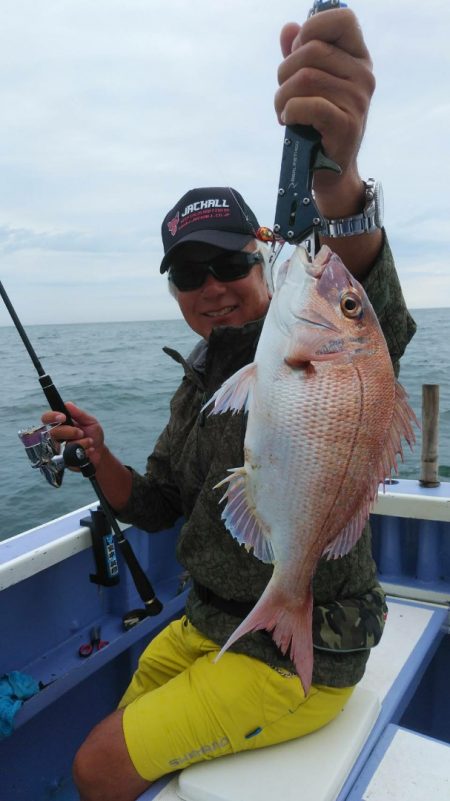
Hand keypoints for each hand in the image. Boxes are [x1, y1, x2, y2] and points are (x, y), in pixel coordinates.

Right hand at [41, 401, 105, 468]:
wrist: (100, 452)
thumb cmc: (93, 435)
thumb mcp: (90, 422)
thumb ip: (79, 414)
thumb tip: (68, 404)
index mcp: (60, 424)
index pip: (46, 419)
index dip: (51, 417)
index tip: (63, 417)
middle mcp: (56, 437)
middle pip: (52, 432)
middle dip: (70, 431)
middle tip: (81, 433)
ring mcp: (58, 449)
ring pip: (62, 446)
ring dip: (80, 443)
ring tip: (89, 442)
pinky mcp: (63, 461)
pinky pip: (69, 457)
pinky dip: (82, 452)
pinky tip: (88, 451)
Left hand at [275, 8, 374, 217]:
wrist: (331, 171)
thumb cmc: (318, 125)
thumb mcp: (311, 86)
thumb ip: (300, 55)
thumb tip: (288, 29)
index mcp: (358, 58)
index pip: (341, 19)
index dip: (311, 29)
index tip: (298, 55)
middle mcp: (363, 75)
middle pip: (310, 50)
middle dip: (284, 73)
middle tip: (283, 96)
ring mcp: (357, 100)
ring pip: (304, 78)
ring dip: (282, 97)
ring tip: (283, 112)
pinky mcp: (346, 125)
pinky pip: (308, 104)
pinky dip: (290, 111)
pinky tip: (288, 120)